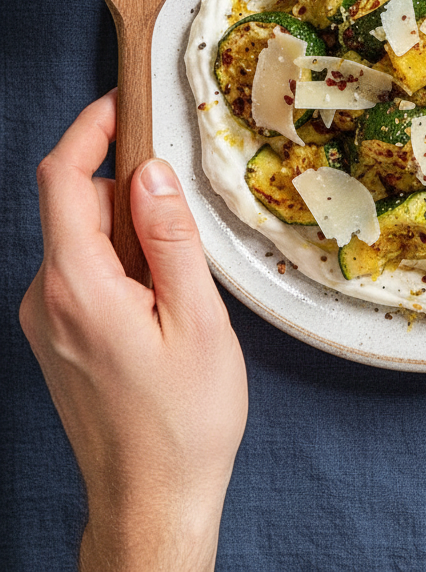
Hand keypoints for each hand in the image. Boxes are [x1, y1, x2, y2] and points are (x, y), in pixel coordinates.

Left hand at [19, 90, 247, 571]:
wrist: (151, 505)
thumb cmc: (184, 423)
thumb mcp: (197, 321)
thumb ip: (171, 238)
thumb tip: (152, 171)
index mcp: (78, 286)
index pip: (62, 177)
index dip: (89, 127)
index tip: (124, 103)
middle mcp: (46, 298)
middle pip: (75, 203)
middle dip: (128, 189)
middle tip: (186, 215)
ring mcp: (45, 321)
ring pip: (81, 239)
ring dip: (129, 232)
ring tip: (181, 283)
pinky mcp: (56, 338)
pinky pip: (82, 272)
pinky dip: (120, 263)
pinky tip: (160, 305)